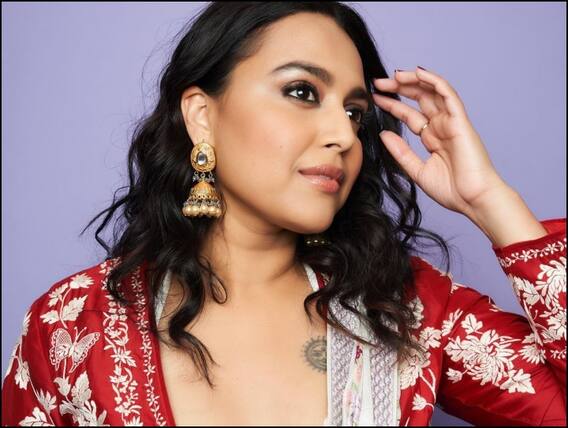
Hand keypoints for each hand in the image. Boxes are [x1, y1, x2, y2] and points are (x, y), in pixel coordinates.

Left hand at [373, 66, 508, 219]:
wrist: (474, 200)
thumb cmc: (452, 190)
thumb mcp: (417, 170)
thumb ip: (401, 152)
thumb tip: (383, 134)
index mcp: (432, 138)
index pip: (409, 115)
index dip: (392, 105)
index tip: (375, 98)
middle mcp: (442, 127)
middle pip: (419, 99)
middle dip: (399, 88)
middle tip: (378, 83)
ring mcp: (451, 122)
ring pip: (432, 92)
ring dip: (414, 81)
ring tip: (394, 76)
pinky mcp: (460, 121)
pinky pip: (448, 95)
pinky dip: (434, 82)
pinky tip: (418, 73)